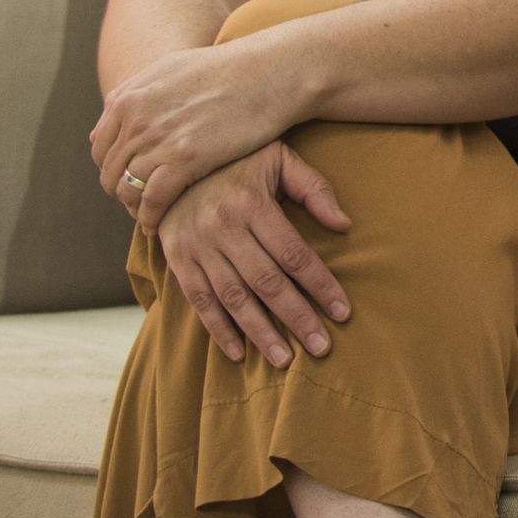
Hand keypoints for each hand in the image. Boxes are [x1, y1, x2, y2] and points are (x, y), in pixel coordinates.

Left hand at [95, 36, 310, 235]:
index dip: (115, 169)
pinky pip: (152, 200)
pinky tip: (159, 224)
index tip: (134, 179)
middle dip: (124, 191)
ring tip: (152, 215)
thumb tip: (101, 128)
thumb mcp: (169, 71)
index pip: (100, 149)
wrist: (270, 72)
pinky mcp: (185, 159)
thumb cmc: (227, 70)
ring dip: (135, 208)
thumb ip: (133, 97)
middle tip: (143, 202)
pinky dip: (151, 217)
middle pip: (111, 173)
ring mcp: (158, 139)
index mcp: (127, 98)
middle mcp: (135, 119)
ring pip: (127, 190)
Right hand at [146, 141, 354, 367]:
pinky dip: (217, 330)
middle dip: (297, 318)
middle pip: (267, 282)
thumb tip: (344, 225)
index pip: (294, 254)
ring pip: (233, 298)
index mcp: (252, 203)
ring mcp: (196, 247)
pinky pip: (199, 301)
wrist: (173, 159)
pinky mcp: (177, 260)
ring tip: (285, 359)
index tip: (343, 312)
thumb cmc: (239, 159)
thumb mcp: (279, 158)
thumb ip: (314, 188)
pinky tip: (238, 353)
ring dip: (260, 332)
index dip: (321, 285)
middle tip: (322, 348)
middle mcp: (222, 228)